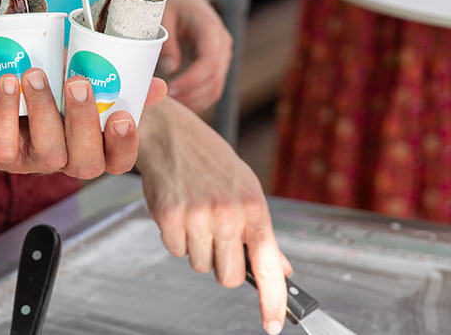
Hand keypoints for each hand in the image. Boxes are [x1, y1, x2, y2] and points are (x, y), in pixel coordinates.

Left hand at [0, 68, 166, 176]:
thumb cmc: (37, 87)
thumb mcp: (77, 80)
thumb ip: (117, 83)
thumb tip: (160, 84)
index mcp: (88, 144)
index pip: (117, 161)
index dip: (125, 146)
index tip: (124, 116)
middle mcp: (63, 158)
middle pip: (86, 163)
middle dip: (84, 123)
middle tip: (77, 82)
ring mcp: (29, 160)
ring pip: (48, 153)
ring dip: (44, 110)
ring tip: (35, 73)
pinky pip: (4, 145)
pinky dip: (5, 111)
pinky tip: (9, 82)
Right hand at [136, 99, 292, 334]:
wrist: (171, 134)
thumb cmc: (210, 160)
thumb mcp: (247, 189)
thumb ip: (263, 233)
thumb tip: (281, 269)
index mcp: (254, 208)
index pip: (269, 266)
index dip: (272, 301)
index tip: (272, 324)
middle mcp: (228, 215)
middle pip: (229, 277)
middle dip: (223, 265)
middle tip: (218, 238)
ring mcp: (197, 217)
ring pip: (200, 266)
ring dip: (198, 249)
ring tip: (196, 216)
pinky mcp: (169, 217)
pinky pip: (176, 251)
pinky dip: (177, 238)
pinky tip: (179, 212)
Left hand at [154, 0, 231, 111]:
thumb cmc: (172, 2)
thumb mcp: (164, 18)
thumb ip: (167, 44)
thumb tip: (170, 70)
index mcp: (211, 30)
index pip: (209, 62)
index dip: (191, 80)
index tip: (170, 89)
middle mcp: (222, 43)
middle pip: (214, 78)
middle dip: (191, 94)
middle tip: (166, 99)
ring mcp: (223, 54)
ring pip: (216, 86)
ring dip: (196, 99)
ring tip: (172, 103)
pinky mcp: (217, 61)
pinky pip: (214, 85)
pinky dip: (200, 97)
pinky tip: (181, 100)